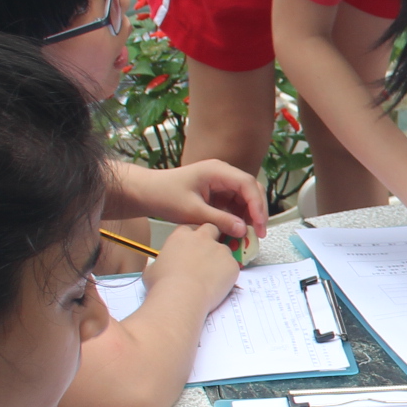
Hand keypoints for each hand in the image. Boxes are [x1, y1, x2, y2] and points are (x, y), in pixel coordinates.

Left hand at [134, 161, 267, 251]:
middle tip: (260, 232)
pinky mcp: (217, 193)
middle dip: (258, 211)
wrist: (147, 192)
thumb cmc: (165, 195)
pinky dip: (239, 217)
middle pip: (251, 189)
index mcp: (217, 170)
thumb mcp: (192, 211)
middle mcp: (222, 173)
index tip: (260, 224)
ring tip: (250, 235)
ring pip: (245, 198)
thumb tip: (243, 230)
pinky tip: (238, 231)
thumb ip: (219, 220)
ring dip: (250, 215)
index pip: (247, 184)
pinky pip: (234, 204)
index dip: (257, 205)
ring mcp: (221, 183)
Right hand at [145, 221, 240, 312]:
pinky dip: (227, 274)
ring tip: (212, 276)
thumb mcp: (152, 269)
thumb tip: (161, 266)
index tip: (189, 249)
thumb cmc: (162, 284)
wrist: (181, 297)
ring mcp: (220, 250)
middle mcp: (202, 238)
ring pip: (224, 249)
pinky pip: (232, 267)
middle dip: (210, 238)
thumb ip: (162, 262)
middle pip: (211, 229)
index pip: (188, 229)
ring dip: (220, 258)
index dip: (190, 238)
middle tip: (205, 255)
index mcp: (181, 236)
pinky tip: (218, 286)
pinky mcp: (232, 265)